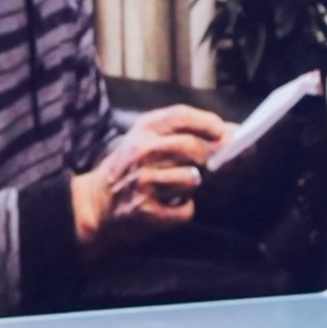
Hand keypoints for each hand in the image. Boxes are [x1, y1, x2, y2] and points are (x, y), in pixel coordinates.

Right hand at [69, 104, 229, 247]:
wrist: (93, 205)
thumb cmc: (128, 170)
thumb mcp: (144, 141)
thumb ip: (181, 134)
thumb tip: (233, 135)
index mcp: (142, 130)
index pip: (182, 116)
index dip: (209, 123)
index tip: (224, 132)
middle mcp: (141, 152)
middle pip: (192, 147)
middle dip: (208, 157)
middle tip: (208, 165)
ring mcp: (143, 182)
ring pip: (191, 179)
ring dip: (193, 185)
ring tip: (181, 187)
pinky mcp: (146, 211)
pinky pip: (185, 210)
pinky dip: (184, 211)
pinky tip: (171, 206)